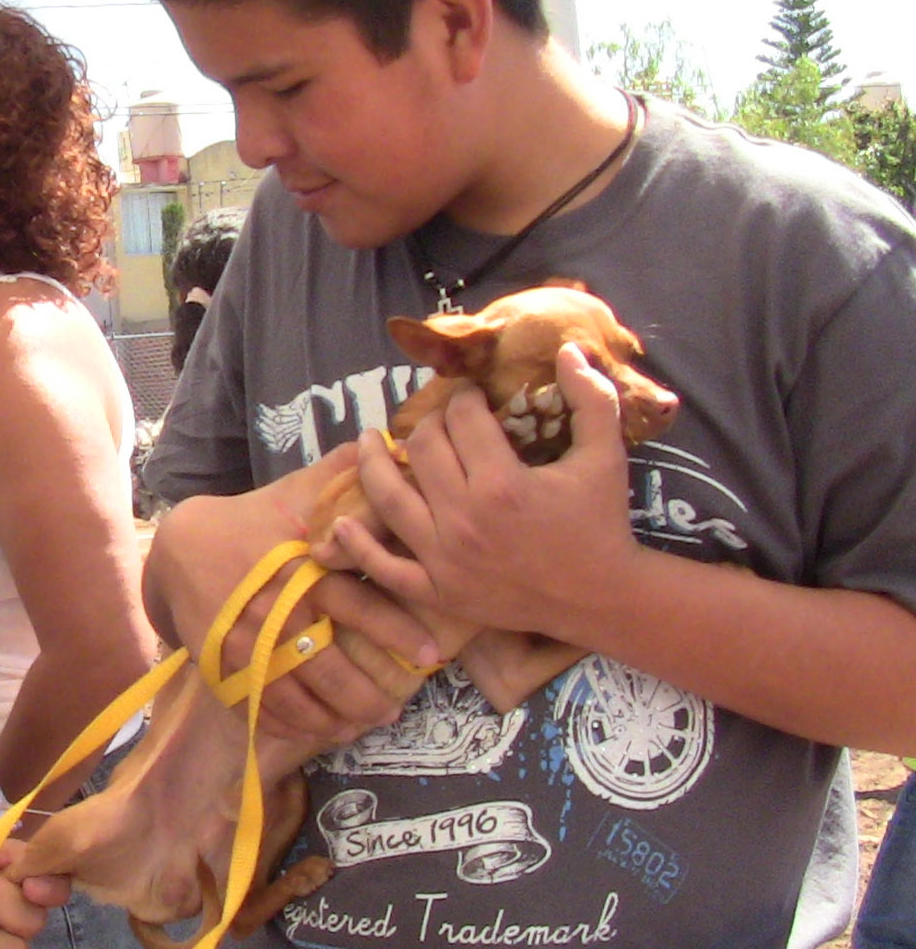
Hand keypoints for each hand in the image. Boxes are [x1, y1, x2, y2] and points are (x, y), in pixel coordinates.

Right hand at [144, 449, 437, 744]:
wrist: (179, 547)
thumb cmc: (251, 520)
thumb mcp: (294, 493)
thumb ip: (341, 474)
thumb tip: (387, 444)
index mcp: (305, 569)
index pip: (359, 604)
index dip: (397, 631)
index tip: (432, 654)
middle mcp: (279, 612)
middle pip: (331, 667)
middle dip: (369, 695)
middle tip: (394, 709)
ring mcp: (249, 646)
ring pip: (300, 697)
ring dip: (335, 718)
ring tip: (362, 723)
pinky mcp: (227, 667)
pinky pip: (264, 708)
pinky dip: (293, 725)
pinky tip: (316, 731)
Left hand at [330, 342, 642, 639]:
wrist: (603, 599)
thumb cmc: (602, 524)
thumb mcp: (606, 457)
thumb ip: (591, 398)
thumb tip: (567, 349)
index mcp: (501, 482)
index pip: (460, 418)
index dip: (463, 398)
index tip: (468, 397)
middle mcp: (463, 517)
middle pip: (422, 448)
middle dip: (427, 423)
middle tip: (436, 420)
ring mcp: (444, 557)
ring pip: (388, 497)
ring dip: (372, 464)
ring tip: (369, 442)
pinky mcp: (438, 591)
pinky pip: (384, 568)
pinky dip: (359, 545)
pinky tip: (342, 522)